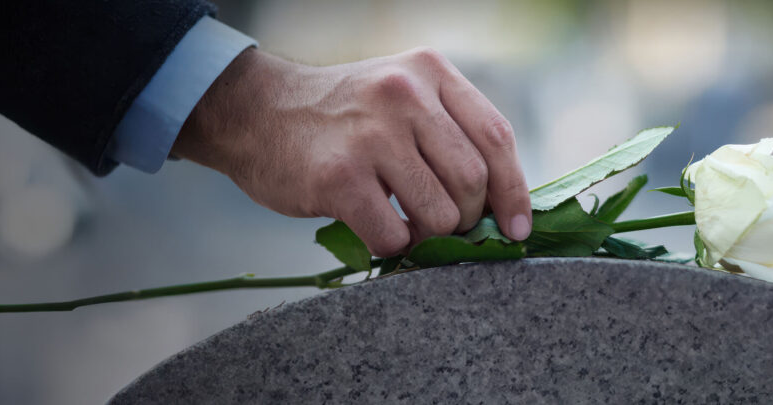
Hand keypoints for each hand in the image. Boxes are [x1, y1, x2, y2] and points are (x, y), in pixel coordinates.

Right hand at [172, 47, 531, 256]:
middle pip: (473, 180)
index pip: (497, 137)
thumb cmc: (341, 119)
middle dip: (468, 218)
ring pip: (440, 214)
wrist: (255, 112)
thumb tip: (504, 204)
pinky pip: (394, 235)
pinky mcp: (340, 176)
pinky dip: (393, 247)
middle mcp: (405, 94)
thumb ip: (450, 131)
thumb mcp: (402, 96)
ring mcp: (371, 134)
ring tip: (408, 226)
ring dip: (430, 236)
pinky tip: (379, 231)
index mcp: (431, 72)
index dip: (514, 191)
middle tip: (444, 225)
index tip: (517, 227)